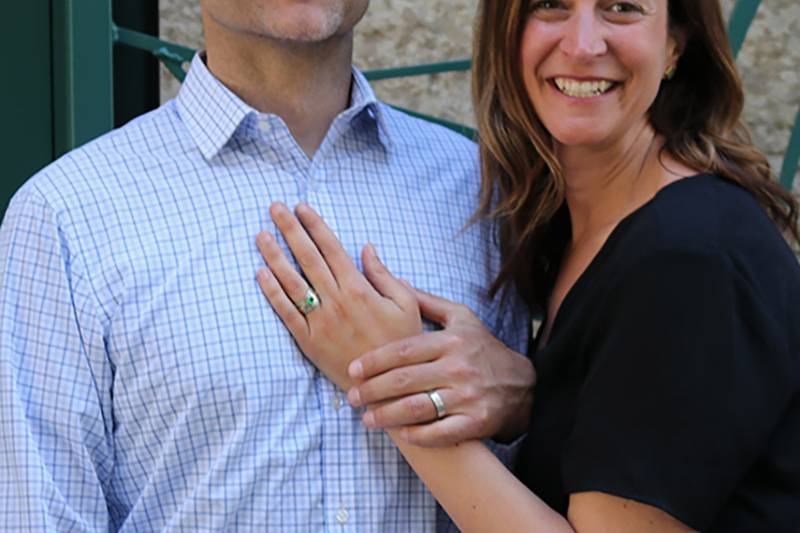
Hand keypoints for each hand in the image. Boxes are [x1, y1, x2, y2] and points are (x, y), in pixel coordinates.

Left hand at [255, 202, 420, 389]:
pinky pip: (285, 312)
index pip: (331, 248)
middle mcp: (336, 301)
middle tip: (273, 207)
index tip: (300, 206)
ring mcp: (319, 322)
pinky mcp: (308, 342)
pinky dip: (271, 292)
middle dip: (289, 229)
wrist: (388, 388)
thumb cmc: (401, 344)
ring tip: (260, 234)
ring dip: (274, 255)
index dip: (314, 225)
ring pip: (291, 282)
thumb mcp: (406, 304)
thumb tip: (367, 248)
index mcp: (359, 289)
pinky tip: (260, 273)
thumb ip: (384, 274)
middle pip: (307, 258)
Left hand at [347, 288, 535, 446]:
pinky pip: (440, 432)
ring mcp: (468, 396)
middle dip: (372, 390)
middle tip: (352, 397)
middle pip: (404, 380)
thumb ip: (425, 301)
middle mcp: (459, 367)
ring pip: (417, 408)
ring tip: (367, 419)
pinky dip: (417, 435)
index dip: (374, 361)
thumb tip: (393, 278)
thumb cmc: (483, 349)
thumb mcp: (461, 318)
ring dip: (387, 416)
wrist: (523, 384)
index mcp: (451, 341)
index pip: (404, 350)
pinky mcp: (476, 422)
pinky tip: (401, 434)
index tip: (353, 369)